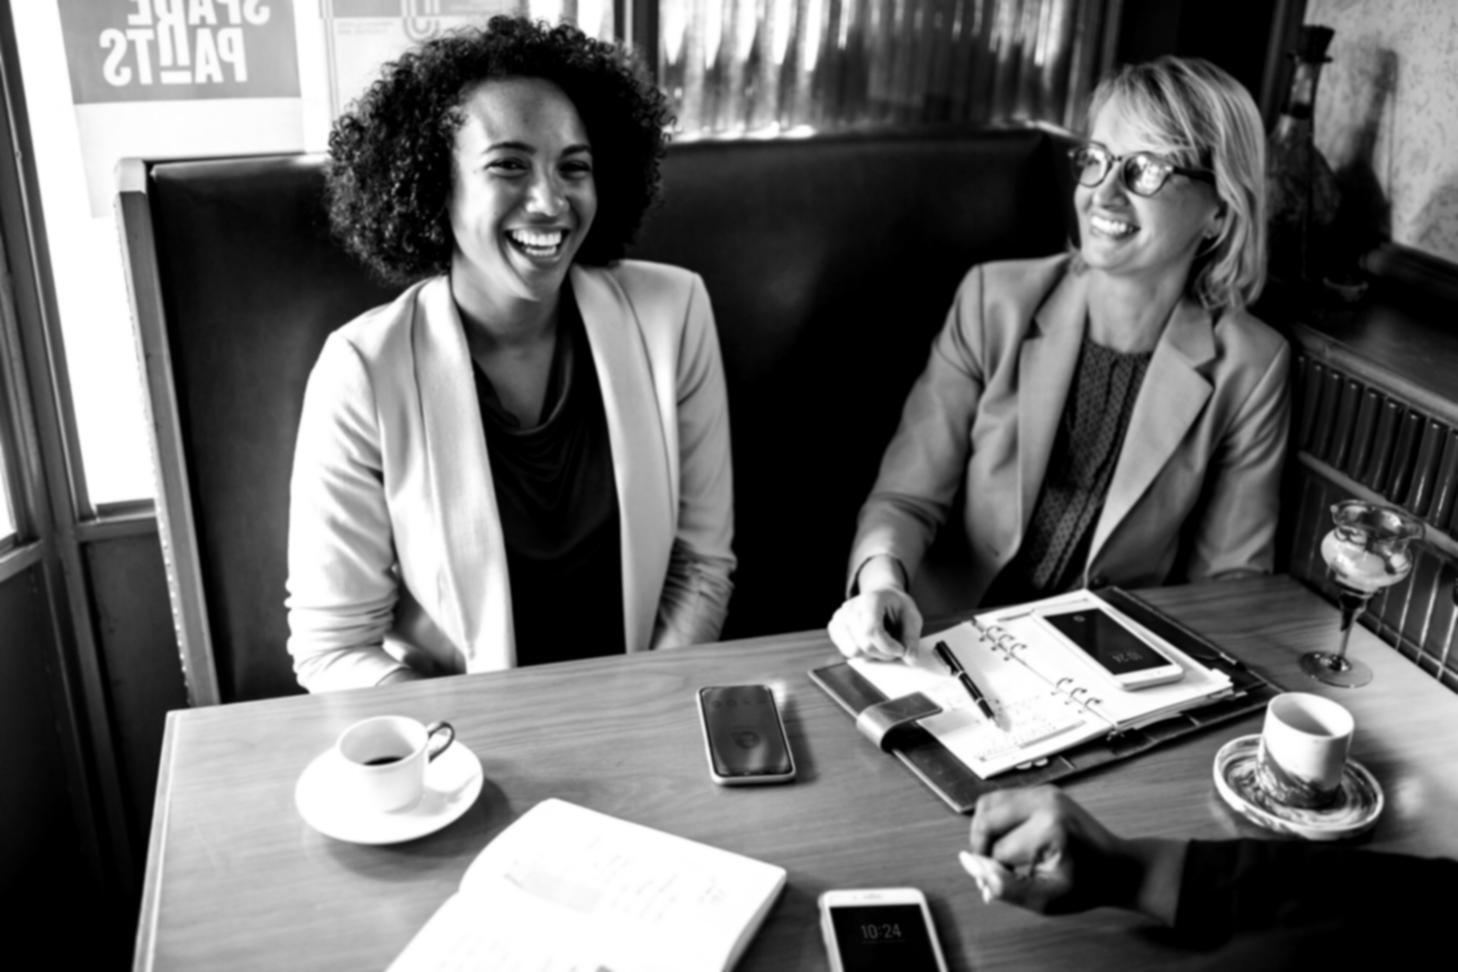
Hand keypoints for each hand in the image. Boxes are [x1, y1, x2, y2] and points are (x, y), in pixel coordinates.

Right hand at [828, 586, 923, 661]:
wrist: (882, 596)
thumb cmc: (897, 606)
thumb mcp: (912, 617)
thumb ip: (911, 638)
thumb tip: (910, 659)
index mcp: (870, 599)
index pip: (871, 630)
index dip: (888, 646)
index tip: (901, 649)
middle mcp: (850, 607)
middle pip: (864, 645)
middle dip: (884, 653)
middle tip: (895, 648)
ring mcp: (839, 617)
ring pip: (854, 652)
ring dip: (873, 655)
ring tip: (882, 644)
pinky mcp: (834, 628)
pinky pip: (847, 652)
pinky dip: (862, 653)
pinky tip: (870, 642)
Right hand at [961, 786, 1180, 920]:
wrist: (1118, 867)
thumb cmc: (1086, 886)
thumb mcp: (1045, 900)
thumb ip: (1004, 885)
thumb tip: (968, 863)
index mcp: (1049, 828)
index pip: (997, 850)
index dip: (994, 872)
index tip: (1003, 885)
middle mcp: (1044, 802)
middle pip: (986, 819)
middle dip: (981, 847)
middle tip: (993, 869)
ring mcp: (1044, 791)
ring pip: (987, 804)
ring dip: (985, 831)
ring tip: (1000, 854)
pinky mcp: (1043, 790)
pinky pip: (1001, 799)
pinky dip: (996, 820)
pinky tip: (1009, 840)